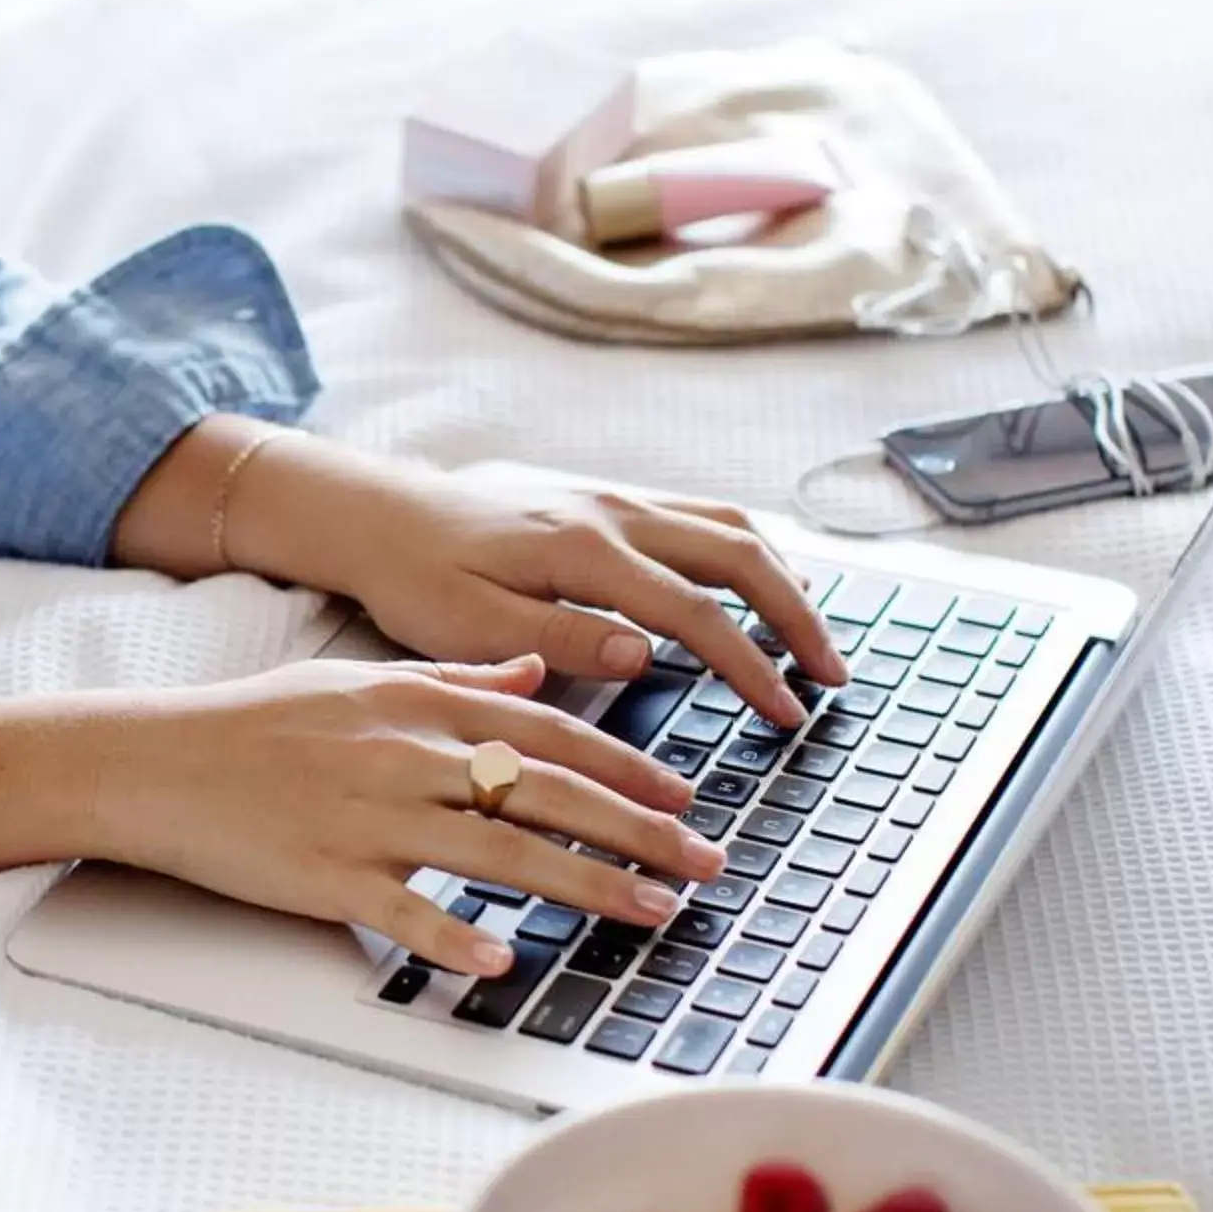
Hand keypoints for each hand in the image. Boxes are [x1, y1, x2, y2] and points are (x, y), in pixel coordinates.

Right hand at [87, 652, 722, 974]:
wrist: (156, 759)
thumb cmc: (256, 723)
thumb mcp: (362, 679)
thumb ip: (458, 677)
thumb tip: (537, 668)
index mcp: (419, 703)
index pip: (549, 731)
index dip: (628, 767)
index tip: (687, 800)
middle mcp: (407, 754)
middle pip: (547, 790)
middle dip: (639, 831)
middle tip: (705, 865)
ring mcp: (368, 816)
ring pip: (499, 850)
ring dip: (585, 884)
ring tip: (650, 914)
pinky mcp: (325, 875)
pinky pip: (403, 912)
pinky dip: (455, 936)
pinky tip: (505, 960)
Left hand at [231, 442, 847, 724]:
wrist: (378, 515)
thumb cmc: (414, 579)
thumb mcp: (469, 627)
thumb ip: (560, 640)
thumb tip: (645, 655)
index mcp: (583, 552)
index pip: (697, 613)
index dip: (752, 668)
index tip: (788, 714)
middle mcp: (613, 513)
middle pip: (741, 554)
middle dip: (798, 618)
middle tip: (834, 678)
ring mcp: (615, 497)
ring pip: (731, 524)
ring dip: (785, 578)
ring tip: (814, 637)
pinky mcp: (609, 497)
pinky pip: (702, 513)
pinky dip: (749, 550)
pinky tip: (762, 587)